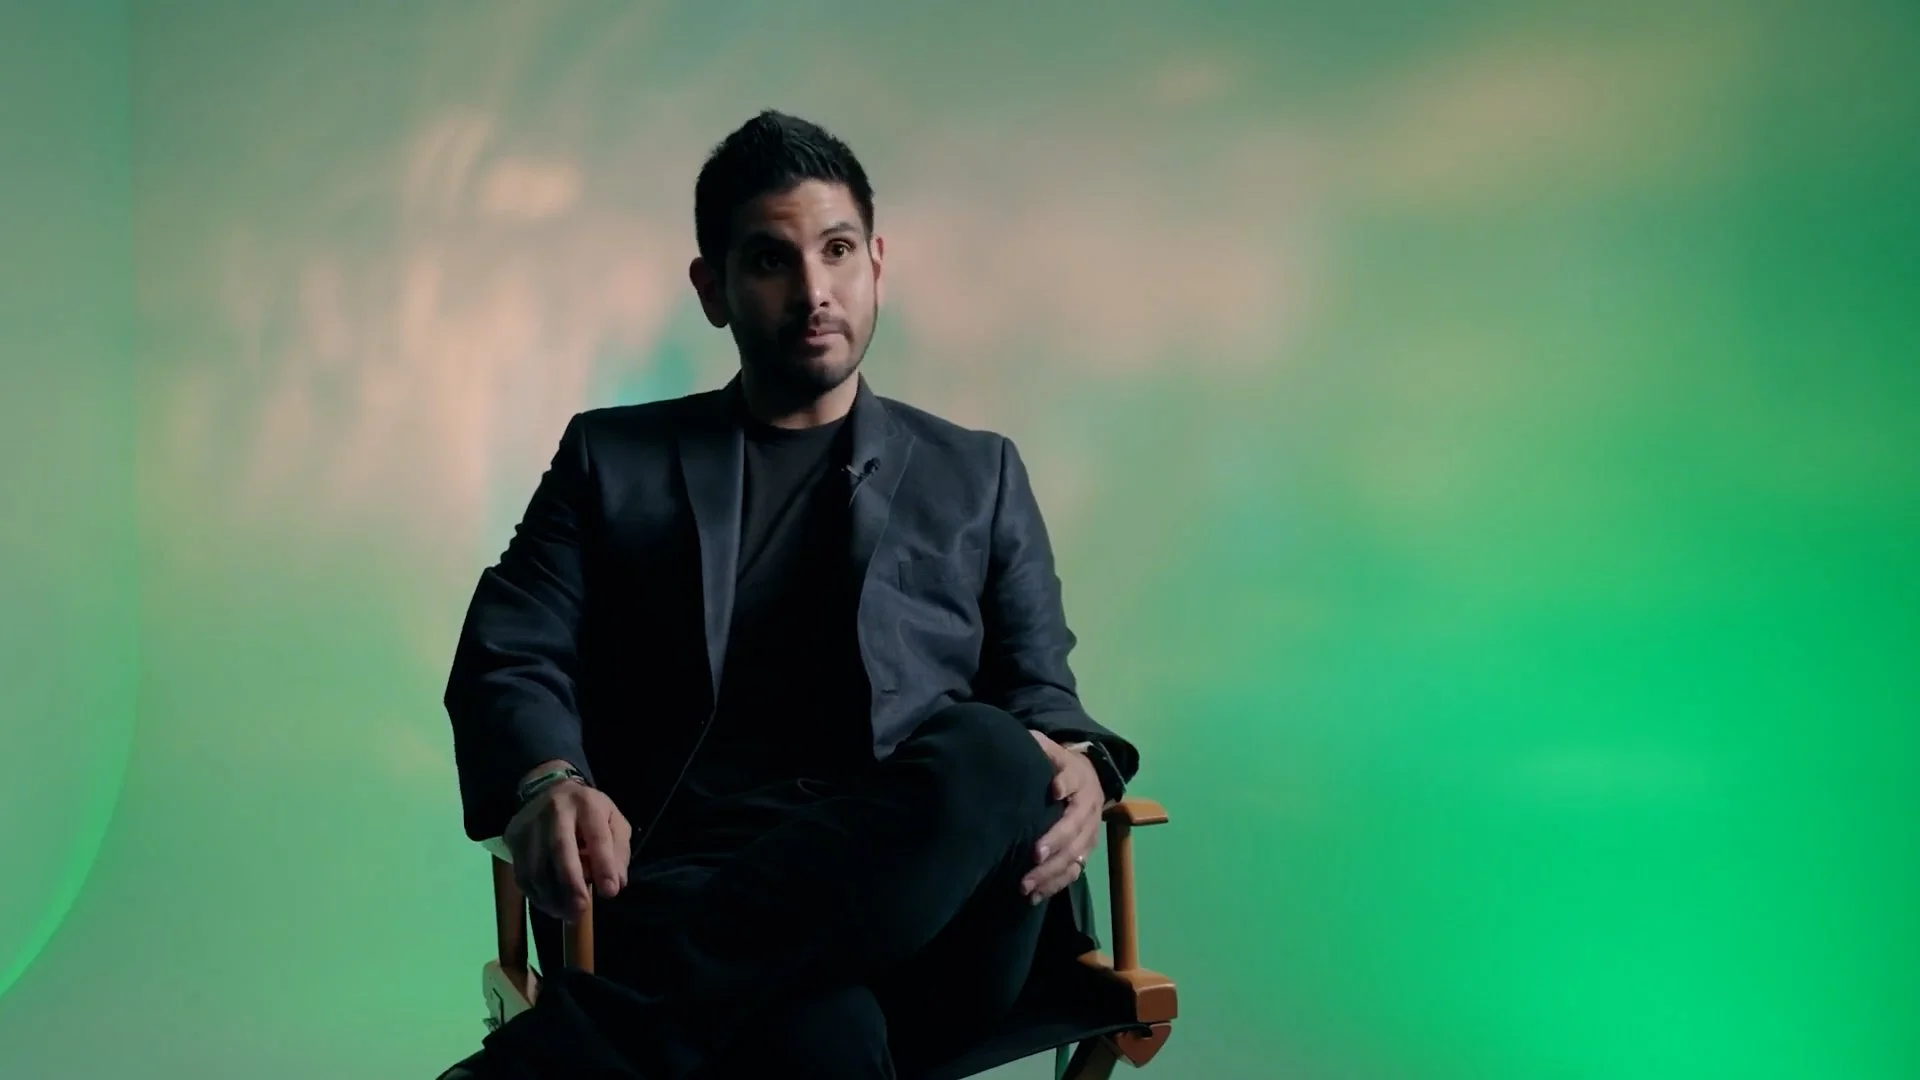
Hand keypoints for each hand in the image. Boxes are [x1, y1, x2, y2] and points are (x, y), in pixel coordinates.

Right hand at [503, 774, 631, 918]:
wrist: (548, 789)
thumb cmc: (588, 811)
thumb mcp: (613, 821)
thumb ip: (618, 851)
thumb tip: (616, 884)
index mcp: (587, 804)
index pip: (597, 836)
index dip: (604, 866)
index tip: (610, 892)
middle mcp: (556, 811)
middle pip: (560, 849)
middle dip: (571, 884)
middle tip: (581, 910)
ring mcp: (531, 824)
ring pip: (537, 866)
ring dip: (552, 897)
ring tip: (568, 914)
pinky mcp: (514, 838)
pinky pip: (522, 874)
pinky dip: (537, 895)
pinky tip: (551, 905)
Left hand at [1021, 732, 1102, 904]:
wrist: (1090, 781)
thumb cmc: (1060, 765)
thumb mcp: (1053, 749)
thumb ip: (1041, 746)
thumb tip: (1028, 741)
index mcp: (1080, 779)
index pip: (1074, 778)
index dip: (1066, 782)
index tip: (1055, 789)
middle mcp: (1088, 809)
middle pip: (1075, 827)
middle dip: (1056, 842)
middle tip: (1035, 855)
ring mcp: (1088, 835)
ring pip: (1074, 856)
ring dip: (1050, 872)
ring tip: (1024, 884)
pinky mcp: (1084, 853)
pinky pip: (1072, 872)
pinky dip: (1054, 885)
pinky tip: (1033, 896)